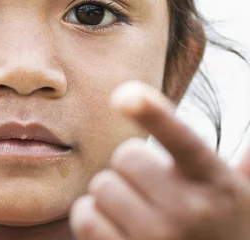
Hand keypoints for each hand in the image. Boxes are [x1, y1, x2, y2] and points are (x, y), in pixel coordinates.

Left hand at [70, 81, 249, 239]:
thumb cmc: (224, 233)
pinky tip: (117, 229)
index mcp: (219, 186)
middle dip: (133, 169)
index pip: (183, 141)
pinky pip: (85, 217)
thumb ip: (249, 163)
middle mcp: (191, 212)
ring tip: (139, 214)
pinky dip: (92, 217)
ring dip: (112, 195)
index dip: (154, 115)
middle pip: (125, 156)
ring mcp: (156, 239)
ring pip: (102, 185)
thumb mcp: (245, 198)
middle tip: (153, 190)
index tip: (124, 93)